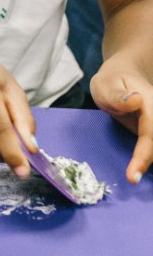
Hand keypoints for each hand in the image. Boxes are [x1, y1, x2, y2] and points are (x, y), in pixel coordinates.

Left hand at [90, 62, 152, 183]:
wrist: (125, 74)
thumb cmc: (113, 80)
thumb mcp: (107, 84)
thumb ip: (118, 95)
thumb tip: (136, 101)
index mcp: (151, 104)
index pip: (150, 135)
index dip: (143, 156)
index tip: (132, 176)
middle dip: (149, 162)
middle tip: (133, 181)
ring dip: (151, 159)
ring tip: (136, 177)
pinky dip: (149, 156)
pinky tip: (139, 170)